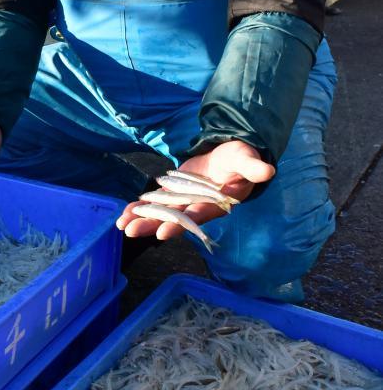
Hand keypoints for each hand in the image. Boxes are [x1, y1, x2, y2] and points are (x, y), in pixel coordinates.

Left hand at [116, 140, 274, 243]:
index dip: (180, 223)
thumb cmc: (241, 159)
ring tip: (121, 226)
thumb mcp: (246, 159)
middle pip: (172, 218)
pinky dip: (139, 208)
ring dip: (141, 220)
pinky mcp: (174, 194)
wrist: (229, 156)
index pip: (196, 215)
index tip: (162, 232)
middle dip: (151, 225)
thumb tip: (267, 170)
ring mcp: (184, 201)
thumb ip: (252, 166)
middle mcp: (197, 206)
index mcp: (215, 203)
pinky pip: (155, 203)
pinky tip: (122, 216)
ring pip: (160, 213)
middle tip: (131, 232)